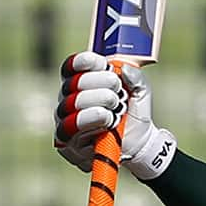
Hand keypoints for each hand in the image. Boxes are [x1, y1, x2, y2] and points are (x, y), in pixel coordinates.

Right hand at [54, 52, 175, 178]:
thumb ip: (135, 76)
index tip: (104, 64)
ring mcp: (65, 119)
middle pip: (73, 83)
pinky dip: (93, 119)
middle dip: (101, 83)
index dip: (86, 62)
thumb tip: (123, 69)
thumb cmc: (133, 112)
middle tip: (118, 92)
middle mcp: (68, 99)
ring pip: (71, 103)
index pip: (72, 66)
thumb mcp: (140, 91)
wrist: (139, 143)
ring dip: (98, 101)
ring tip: (116, 107)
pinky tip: (108, 119)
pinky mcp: (67, 140)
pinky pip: (71, 126)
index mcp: (81, 82)